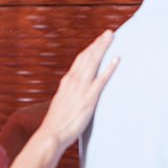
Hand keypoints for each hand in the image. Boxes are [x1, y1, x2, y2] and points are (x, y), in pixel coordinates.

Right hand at [37, 30, 118, 151]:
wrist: (51, 134)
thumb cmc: (57, 123)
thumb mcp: (62, 103)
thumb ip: (69, 95)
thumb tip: (75, 92)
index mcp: (67, 82)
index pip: (80, 60)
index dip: (90, 50)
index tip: (98, 41)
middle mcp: (73, 81)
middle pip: (87, 57)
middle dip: (98, 44)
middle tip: (109, 33)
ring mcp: (81, 89)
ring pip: (93, 63)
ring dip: (103, 48)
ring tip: (112, 38)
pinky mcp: (89, 99)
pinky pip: (101, 80)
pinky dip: (109, 68)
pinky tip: (116, 59)